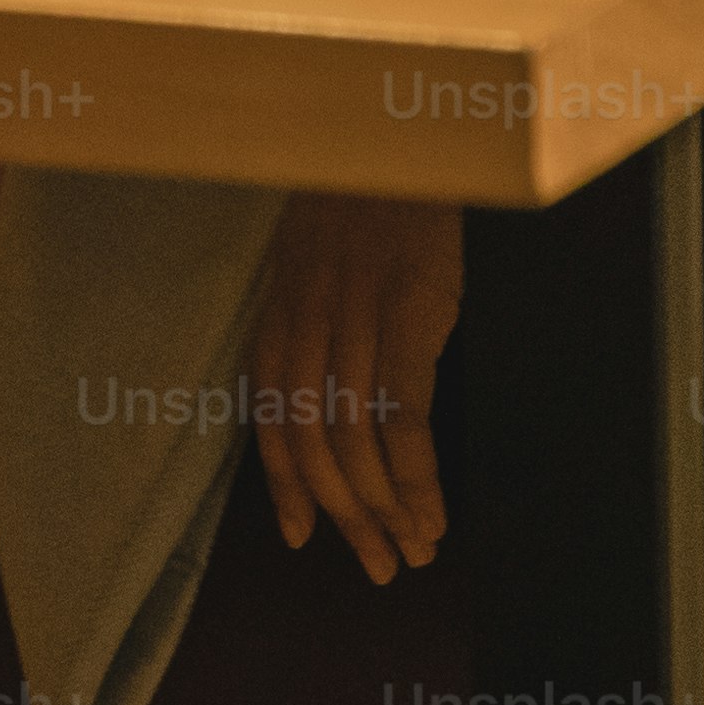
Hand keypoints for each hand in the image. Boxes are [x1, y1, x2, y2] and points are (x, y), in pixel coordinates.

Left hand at [244, 188, 463, 582]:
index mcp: (279, 316)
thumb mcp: (318, 265)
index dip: (285, 487)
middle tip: (377, 567)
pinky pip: (404, 419)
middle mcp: (306, 325)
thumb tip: (319, 407)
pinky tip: (432, 514)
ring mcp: (357, 321)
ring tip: (413, 552)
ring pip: (356, 444)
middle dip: (346, 517)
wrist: (402, 137)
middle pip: (314, 447)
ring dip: (385, 512)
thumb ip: (310, 333)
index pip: (270, 422)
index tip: (303, 538)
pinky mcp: (409, 316)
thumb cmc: (367, 207)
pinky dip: (416, 478)